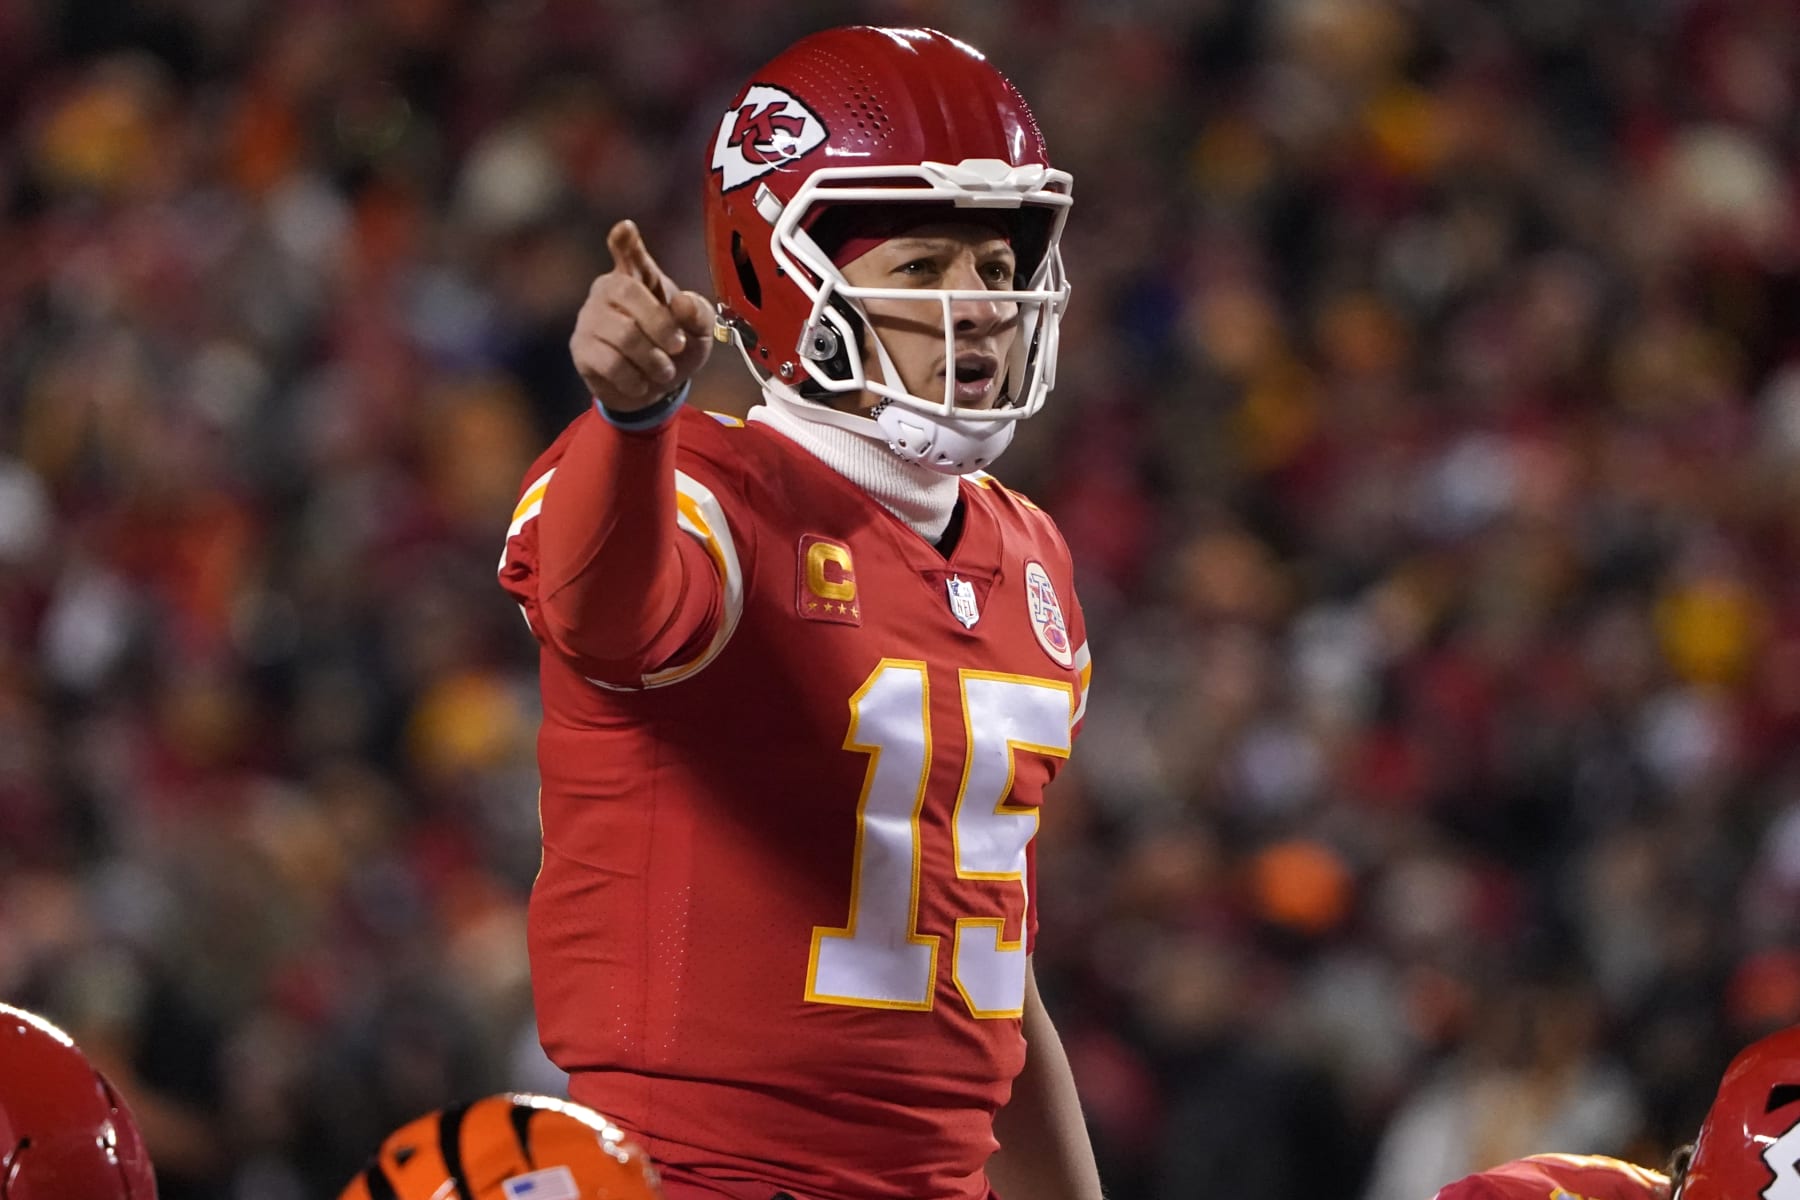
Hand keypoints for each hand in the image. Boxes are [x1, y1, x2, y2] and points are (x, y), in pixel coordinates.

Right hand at [571, 220, 713, 412]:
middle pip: (630, 294)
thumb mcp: (699, 332)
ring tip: (663, 370)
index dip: (626, 242)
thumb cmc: (674, 348)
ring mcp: (590, 317)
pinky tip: (641, 382)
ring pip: (623, 334)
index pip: (628, 253)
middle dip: (661, 325)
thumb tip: (681, 303)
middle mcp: (608, 289)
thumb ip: (698, 314)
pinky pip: (610, 363)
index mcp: (639, 277)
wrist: (654, 389)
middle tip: (678, 346)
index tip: (626, 228)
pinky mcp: (581, 348)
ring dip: (653, 360)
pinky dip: (635, 380)